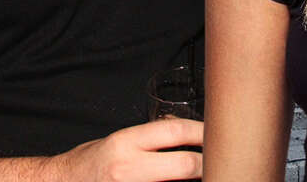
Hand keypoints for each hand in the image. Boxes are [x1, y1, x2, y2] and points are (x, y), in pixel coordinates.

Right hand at [55, 118, 202, 181]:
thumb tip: (183, 135)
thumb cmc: (90, 164)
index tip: (215, 133)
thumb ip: (149, 140)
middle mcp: (129, 167)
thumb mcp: (118, 142)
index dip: (201, 132)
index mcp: (125, 142)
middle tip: (216, 161)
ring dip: (192, 181)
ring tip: (200, 175)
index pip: (175, 131)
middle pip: (185, 164)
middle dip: (205, 163)